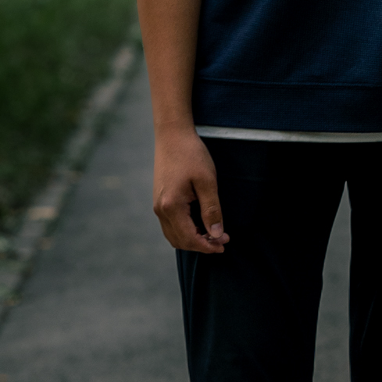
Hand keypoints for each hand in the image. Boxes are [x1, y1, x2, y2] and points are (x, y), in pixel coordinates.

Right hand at [153, 126, 229, 252]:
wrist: (172, 135)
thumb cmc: (191, 154)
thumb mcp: (207, 181)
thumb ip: (212, 209)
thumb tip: (217, 234)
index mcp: (171, 206)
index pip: (189, 238)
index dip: (207, 246)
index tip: (224, 245)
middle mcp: (160, 210)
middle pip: (179, 241)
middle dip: (201, 245)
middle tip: (222, 241)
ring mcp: (158, 205)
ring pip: (173, 235)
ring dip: (192, 239)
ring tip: (213, 235)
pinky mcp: (159, 199)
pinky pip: (170, 225)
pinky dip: (185, 230)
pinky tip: (200, 224)